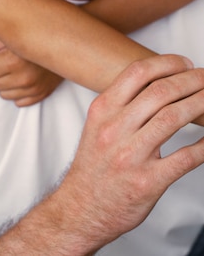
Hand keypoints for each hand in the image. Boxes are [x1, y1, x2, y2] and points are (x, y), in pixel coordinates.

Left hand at [0, 36, 62, 106]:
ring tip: (17, 70)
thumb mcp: (11, 32)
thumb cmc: (34, 34)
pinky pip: (20, 102)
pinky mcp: (43, 93)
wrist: (66, 40)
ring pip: (5, 95)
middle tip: (7, 62)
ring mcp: (35, 88)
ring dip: (7, 83)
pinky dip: (19, 92)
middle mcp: (24, 78)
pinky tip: (24, 79)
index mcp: (13, 61)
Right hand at [54, 54, 203, 251]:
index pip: (138, 72)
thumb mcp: (98, 125)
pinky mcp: (147, 182)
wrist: (80, 208)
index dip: (168, 63)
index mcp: (103, 110)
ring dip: (199, 103)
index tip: (185, 63)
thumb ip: (122, 103)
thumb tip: (158, 83)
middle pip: (161, 91)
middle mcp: (115, 129)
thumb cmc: (93, 166)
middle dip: (191, 80)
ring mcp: (131, 155)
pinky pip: (185, 158)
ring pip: (173, 117)